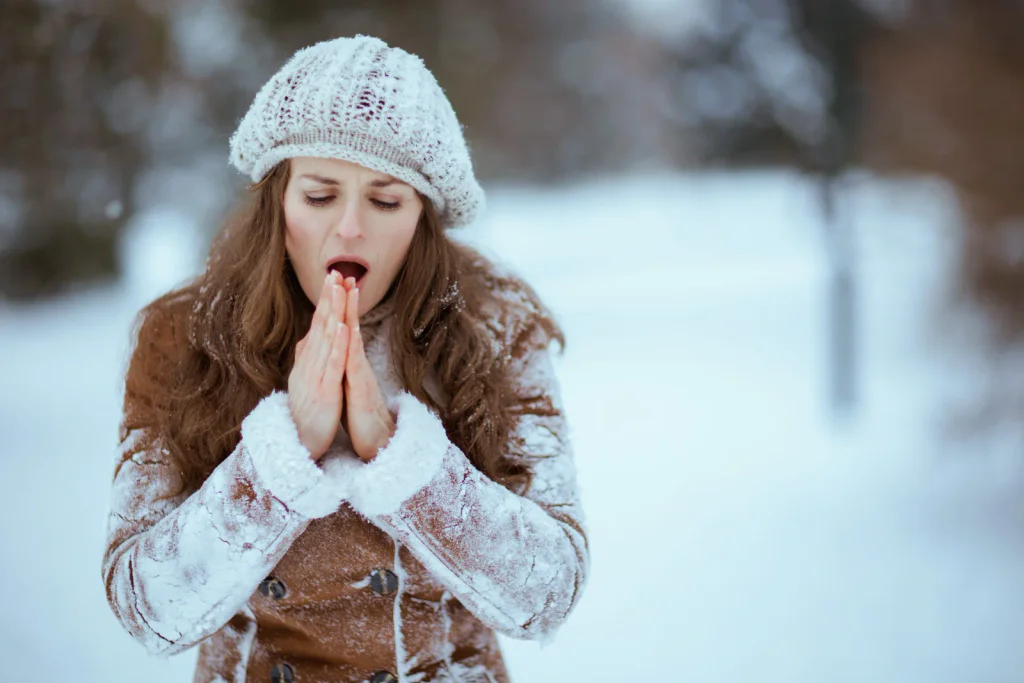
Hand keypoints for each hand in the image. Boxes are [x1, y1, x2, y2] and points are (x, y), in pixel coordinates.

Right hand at [287, 270, 352, 459]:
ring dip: (334, 313)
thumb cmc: (306, 414)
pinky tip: (345, 328)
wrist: (298, 445)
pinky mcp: (324, 391)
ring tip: (340, 290)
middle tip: (334, 271)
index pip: (317, 325)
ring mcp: (316, 377)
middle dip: (329, 298)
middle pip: (320, 326)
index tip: (332, 277)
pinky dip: (339, 346)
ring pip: (327, 340)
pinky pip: (332, 366)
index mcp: (308, 361)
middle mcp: (309, 364)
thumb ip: (308, 359)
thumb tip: (308, 337)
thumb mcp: (304, 381)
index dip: (325, 301)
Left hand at [341, 282, 395, 461]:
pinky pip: (356, 363)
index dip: (336, 303)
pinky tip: (351, 329)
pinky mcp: (361, 388)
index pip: (342, 327)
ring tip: (348, 290)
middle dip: (345, 298)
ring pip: (355, 337)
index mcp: (348, 360)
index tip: (333, 279)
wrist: (375, 440)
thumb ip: (341, 364)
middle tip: (342, 271)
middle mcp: (356, 362)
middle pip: (350, 324)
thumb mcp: (345, 383)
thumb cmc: (358, 413)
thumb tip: (334, 347)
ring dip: (351, 313)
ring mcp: (360, 373)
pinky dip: (352, 346)